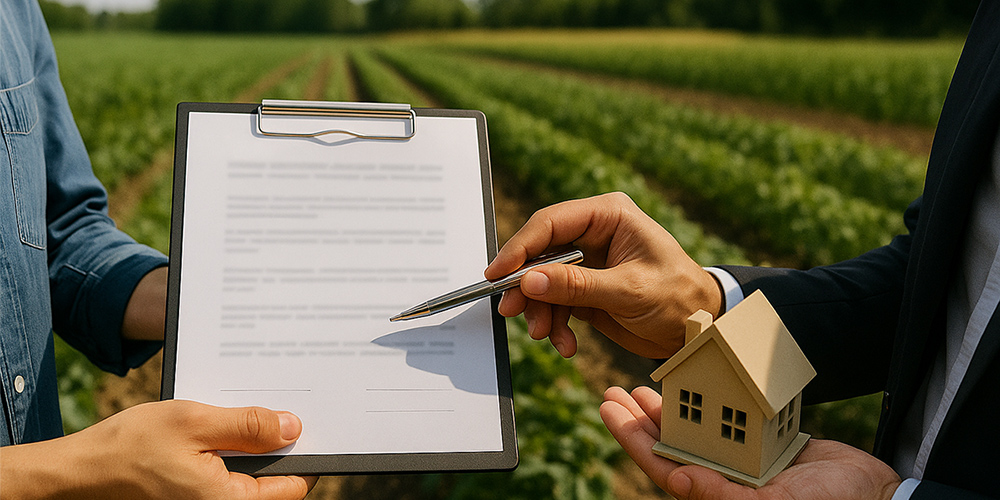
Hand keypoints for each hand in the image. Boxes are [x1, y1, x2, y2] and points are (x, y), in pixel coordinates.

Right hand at [1, 400, 316, 498]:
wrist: (79, 471)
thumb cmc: (130, 447)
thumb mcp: (195, 422)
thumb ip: (248, 426)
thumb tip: (293, 428)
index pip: (295, 484)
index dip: (305, 451)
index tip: (306, 422)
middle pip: (276, 483)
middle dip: (278, 447)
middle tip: (274, 411)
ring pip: (252, 480)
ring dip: (253, 449)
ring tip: (239, 418)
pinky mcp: (195, 499)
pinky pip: (229, 479)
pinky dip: (231, 455)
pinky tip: (219, 431)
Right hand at [486, 192, 721, 357]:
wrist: (697, 330)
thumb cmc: (679, 298)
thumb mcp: (628, 291)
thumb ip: (577, 285)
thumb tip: (529, 281)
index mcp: (608, 215)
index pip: (550, 223)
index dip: (520, 247)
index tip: (498, 274)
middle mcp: (593, 233)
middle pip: (539, 252)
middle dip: (526, 285)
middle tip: (512, 310)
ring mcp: (586, 262)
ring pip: (541, 281)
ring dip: (539, 311)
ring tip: (545, 335)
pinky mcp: (584, 288)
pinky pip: (553, 302)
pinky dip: (553, 324)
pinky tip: (564, 343)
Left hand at [600, 386, 901, 499]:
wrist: (880, 493)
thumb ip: (722, 496)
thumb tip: (673, 479)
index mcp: (717, 494)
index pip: (661, 465)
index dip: (631, 439)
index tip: (608, 409)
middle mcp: (722, 477)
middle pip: (668, 445)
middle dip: (637, 420)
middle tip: (610, 392)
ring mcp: (740, 460)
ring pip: (690, 430)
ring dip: (663, 409)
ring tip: (636, 388)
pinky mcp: (759, 443)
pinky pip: (722, 419)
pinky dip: (703, 401)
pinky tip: (687, 385)